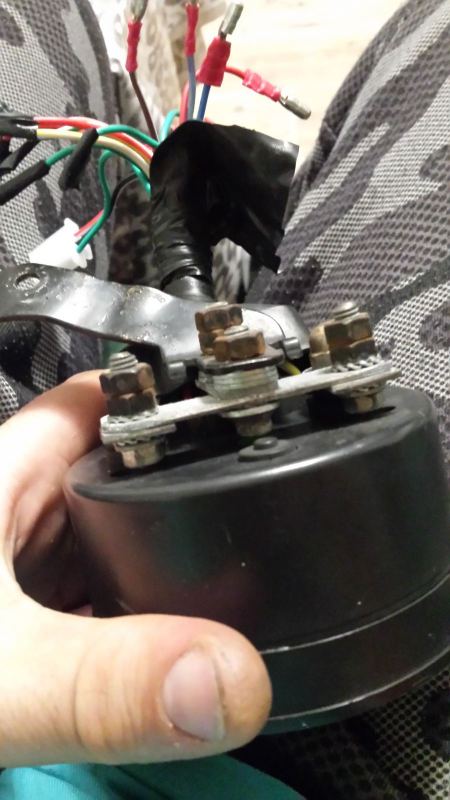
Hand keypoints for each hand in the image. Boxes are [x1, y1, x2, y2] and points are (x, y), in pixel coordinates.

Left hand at [0, 373, 270, 765]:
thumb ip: (100, 683)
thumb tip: (226, 681)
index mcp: (3, 475)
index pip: (107, 403)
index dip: (178, 403)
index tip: (249, 423)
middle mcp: (12, 509)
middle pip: (125, 478)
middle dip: (192, 501)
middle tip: (269, 532)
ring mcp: (17, 568)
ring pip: (112, 547)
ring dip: (166, 570)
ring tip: (240, 597)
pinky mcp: (19, 623)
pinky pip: (95, 607)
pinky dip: (132, 624)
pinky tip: (164, 653)